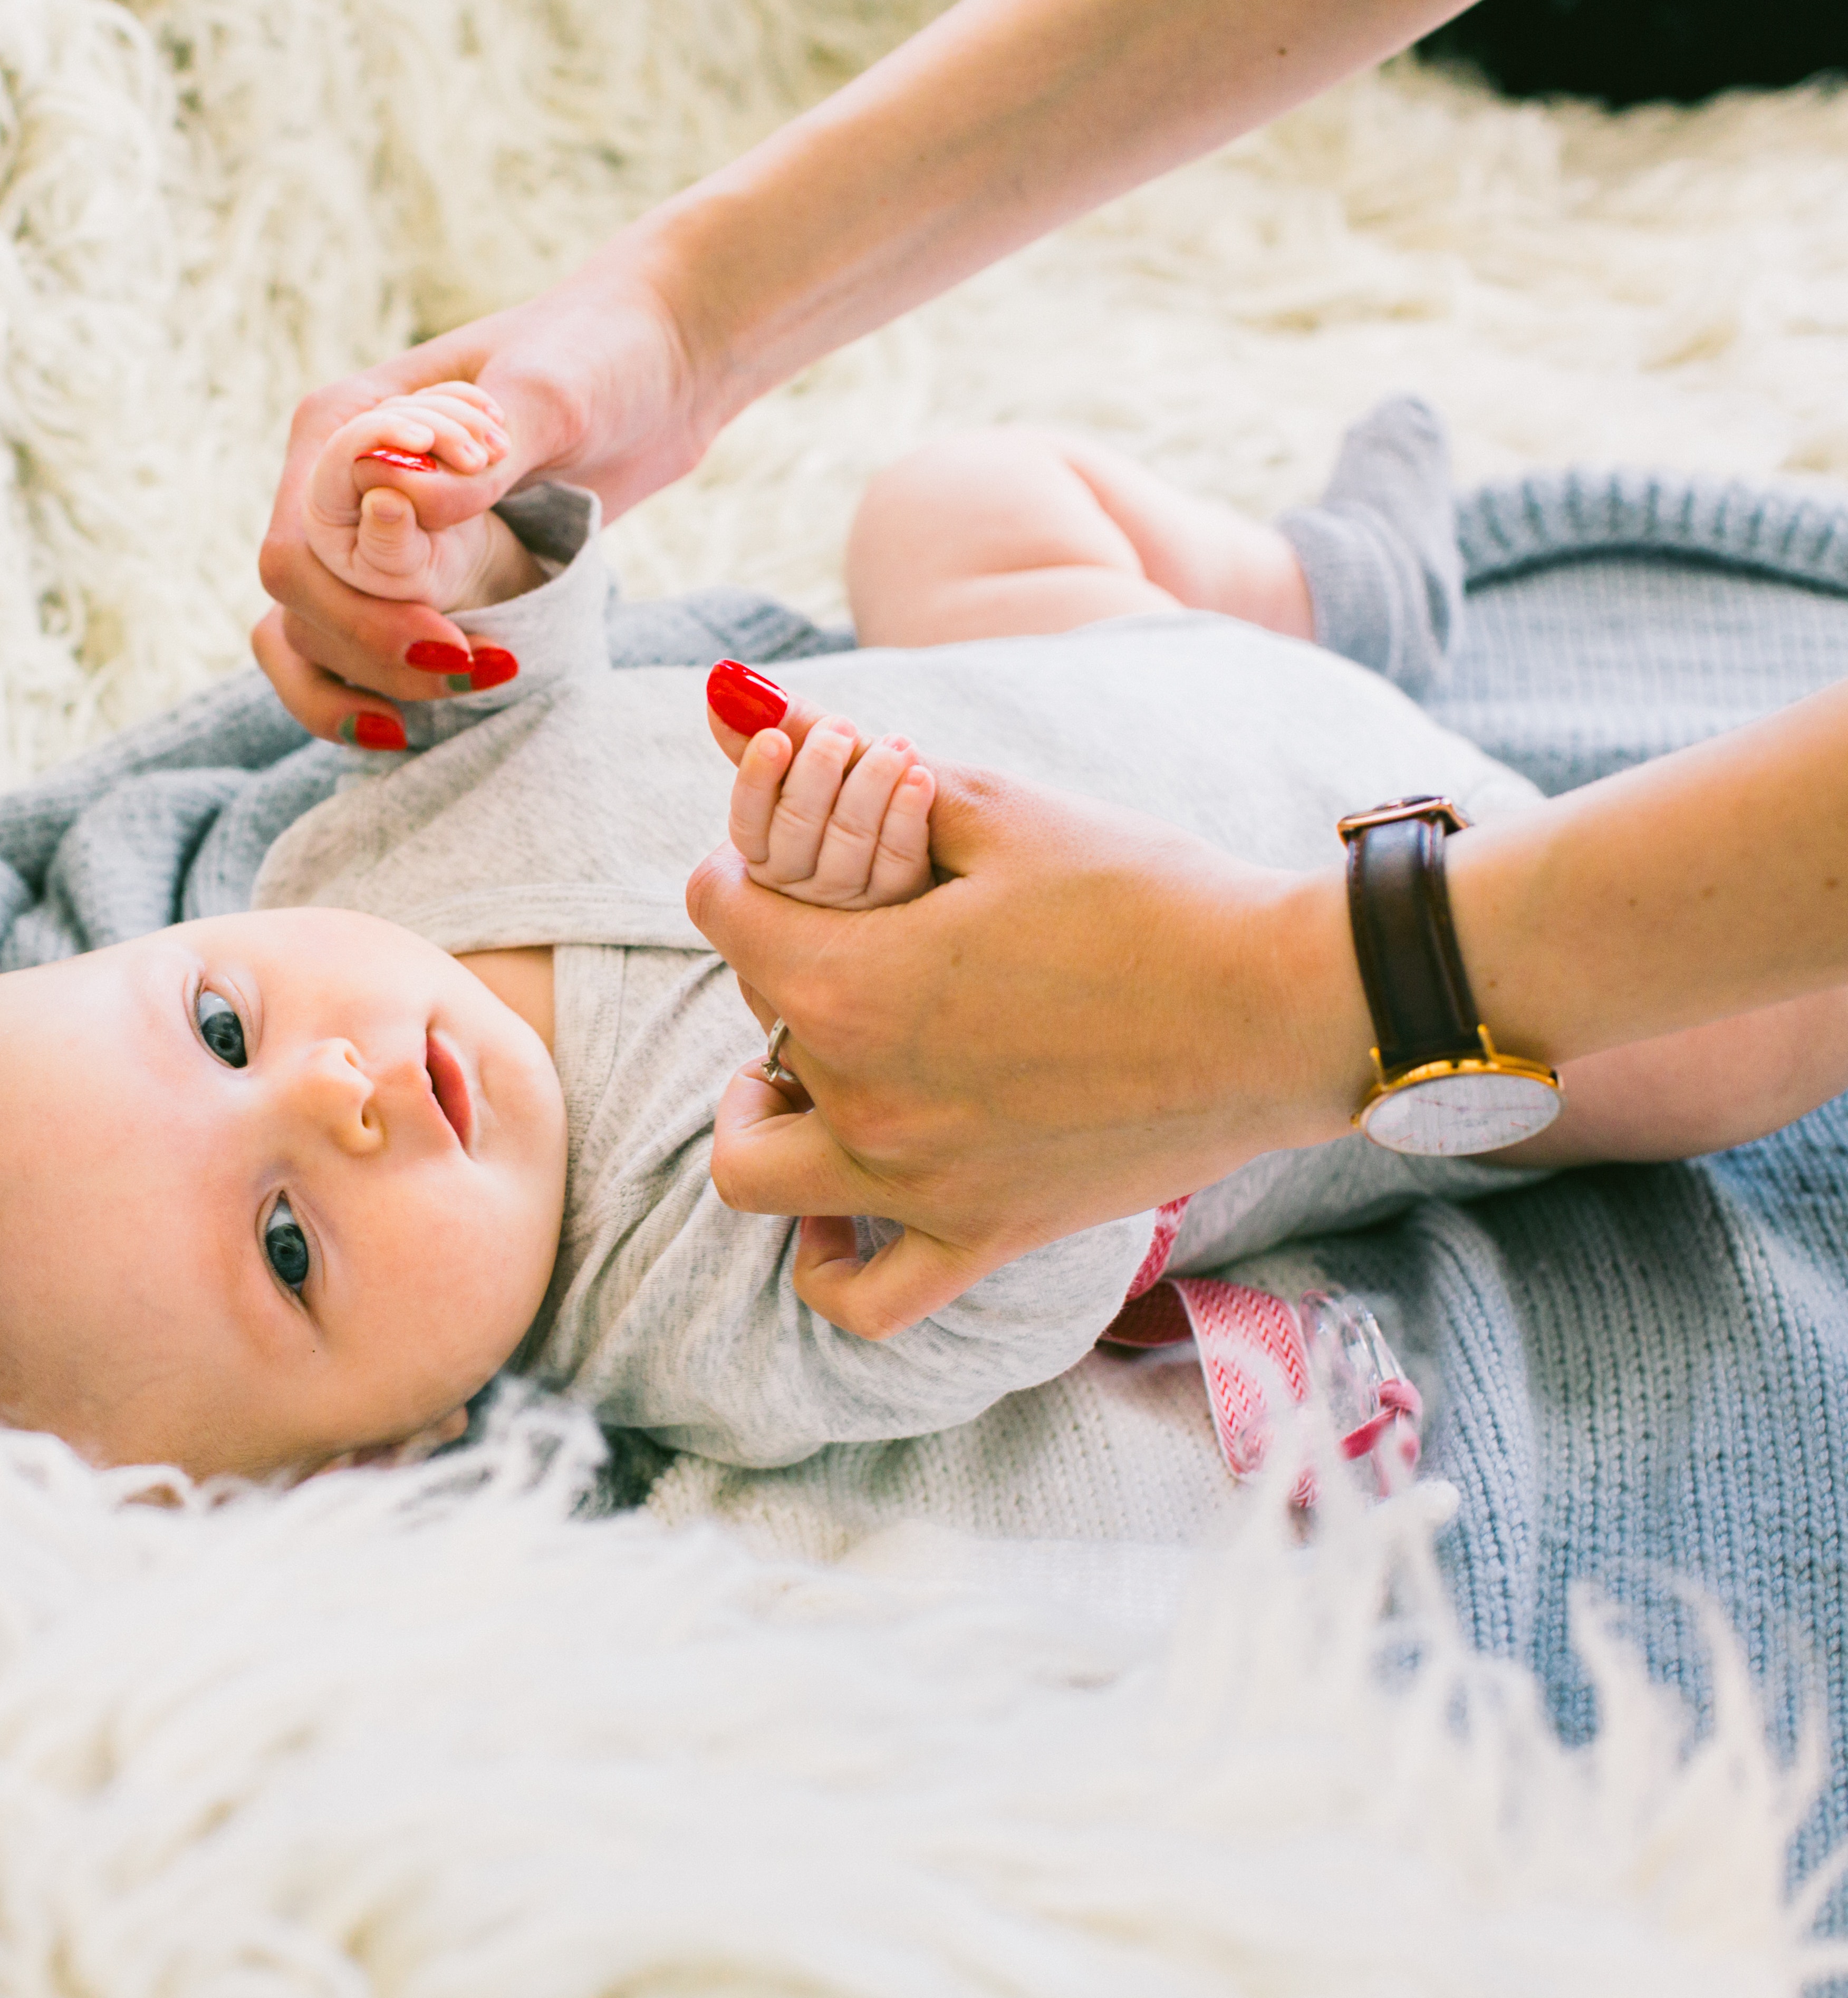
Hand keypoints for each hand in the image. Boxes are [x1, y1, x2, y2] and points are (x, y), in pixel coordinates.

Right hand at [252, 250, 716, 745]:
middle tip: (472, 668)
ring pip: (305, 637)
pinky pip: (344, 654)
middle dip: (371, 652)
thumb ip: (476, 458)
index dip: (354, 605)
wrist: (658, 371)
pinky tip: (414, 727)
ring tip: (462, 693)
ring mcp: (365, 536)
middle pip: (298, 601)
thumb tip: (395, 505)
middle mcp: (335, 482)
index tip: (447, 634)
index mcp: (341, 422)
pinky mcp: (405, 578)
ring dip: (367, 684)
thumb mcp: (549, 394)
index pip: (298, 540)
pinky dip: (366, 696)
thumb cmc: (600, 354)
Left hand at [687, 764, 1372, 1336]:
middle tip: (859, 934)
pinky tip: (833, 1221)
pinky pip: (866, 1300)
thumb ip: (850, 762)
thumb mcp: (996, 806)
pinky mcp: (987, 1235)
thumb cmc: (1147, 893)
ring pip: (762, 1171)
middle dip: (790, 966)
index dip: (747, 869)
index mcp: (849, 984)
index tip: (792, 858)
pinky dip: (826, 1270)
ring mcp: (920, 1183)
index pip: (722, 913)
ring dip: (762, 1118)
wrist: (1281, 1003)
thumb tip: (725, 690)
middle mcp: (864, 1098)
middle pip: (758, 1023)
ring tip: (800, 1071)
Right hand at [706, 661, 936, 909]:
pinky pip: (897, 863)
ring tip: (896, 745)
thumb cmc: (855, 788)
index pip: (748, 822)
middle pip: (796, 829)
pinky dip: (907, 815)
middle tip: (841, 727)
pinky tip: (920, 778)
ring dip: (872, 784)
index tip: (774, 738)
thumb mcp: (816, 758)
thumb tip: (725, 680)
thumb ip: (776, 727)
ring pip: (848, 843)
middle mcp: (797, 882)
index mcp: (765, 850)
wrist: (933, 835)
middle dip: (819, 772)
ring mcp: (847, 900)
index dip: (756, 780)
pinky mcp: (899, 903)